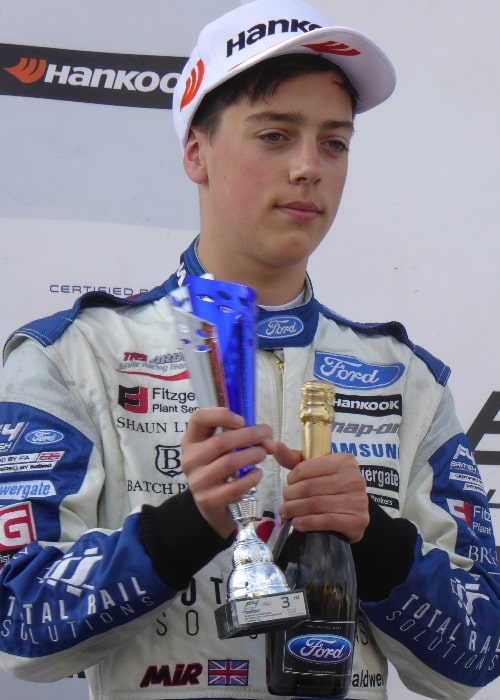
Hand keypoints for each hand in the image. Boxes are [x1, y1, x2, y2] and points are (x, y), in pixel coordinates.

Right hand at [181, 407, 274, 537]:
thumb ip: (237, 434)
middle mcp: (190, 460)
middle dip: (250, 436)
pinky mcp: (208, 500)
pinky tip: (257, 474)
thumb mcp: (219, 449)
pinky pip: (235, 486)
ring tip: (263, 454)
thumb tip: (265, 433)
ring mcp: (197, 482)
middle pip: (221, 442)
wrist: (210, 505)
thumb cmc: (218, 468)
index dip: (221, 415)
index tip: (242, 420)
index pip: (198, 418)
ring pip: (229, 463)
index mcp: (191, 441)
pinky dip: (251, 478)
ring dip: (252, 455)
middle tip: (267, 437)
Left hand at [271, 441, 368, 542]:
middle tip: (284, 502)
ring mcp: (358, 501)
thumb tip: (275, 445)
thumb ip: (295, 459)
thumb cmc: (331, 486)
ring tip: (286, 512)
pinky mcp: (357, 521)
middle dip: (290, 496)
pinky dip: (307, 523)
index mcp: (344, 461)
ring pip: (315, 504)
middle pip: (309, 487)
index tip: (288, 485)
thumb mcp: (316, 470)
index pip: (305, 468)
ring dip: (295, 510)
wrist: (355, 513)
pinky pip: (326, 521)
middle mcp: (354, 479)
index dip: (291, 478)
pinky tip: (297, 523)